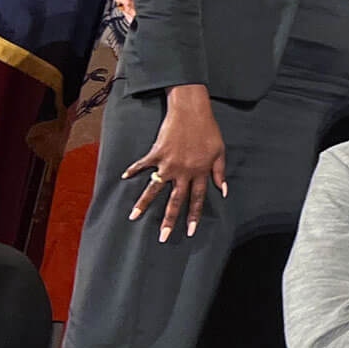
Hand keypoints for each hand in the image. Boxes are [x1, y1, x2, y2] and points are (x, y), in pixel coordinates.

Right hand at [123, 84, 226, 242]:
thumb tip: (224, 191)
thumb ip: (220, 173)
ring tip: (133, 216)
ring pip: (155, 188)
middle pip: (176, 201)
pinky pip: (143, 165)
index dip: (193, 216)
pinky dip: (134, 170)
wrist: (192, 111)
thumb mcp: (220, 152)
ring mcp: (169, 163)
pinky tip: (124, 178)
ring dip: (144, 203)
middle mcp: (184, 172)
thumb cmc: (208, 130)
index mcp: (200, 173)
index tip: (189, 232)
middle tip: (163, 237)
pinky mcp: (157, 153)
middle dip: (169, 220)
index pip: (197, 200)